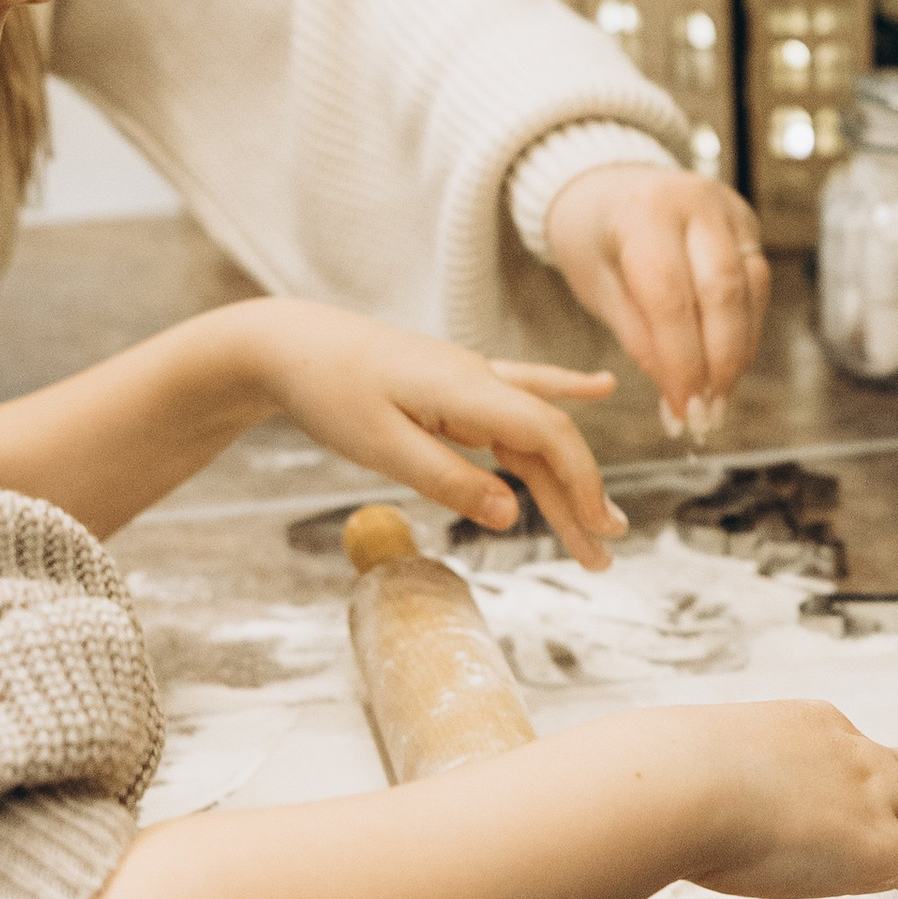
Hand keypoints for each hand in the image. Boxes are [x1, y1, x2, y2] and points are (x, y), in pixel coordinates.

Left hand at [244, 304, 625, 569]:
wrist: (292, 344)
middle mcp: (481, 380)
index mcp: (467, 390)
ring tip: (594, 530)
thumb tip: (508, 514)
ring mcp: (472, 380)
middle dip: (581, 497)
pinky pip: (521, 395)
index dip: (580, 483)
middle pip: (549, 441)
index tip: (598, 530)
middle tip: (605, 555)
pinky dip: (563, 393)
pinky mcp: (457, 386)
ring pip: (534, 433)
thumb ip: (447, 478)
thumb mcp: (381, 447)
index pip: (548, 436)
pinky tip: (600, 388)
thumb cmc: (330, 392)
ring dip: (566, 479)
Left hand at [544, 162, 770, 424]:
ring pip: (750, 290)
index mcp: (644, 213)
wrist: (608, 184)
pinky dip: (745, 330)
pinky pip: (757, 284)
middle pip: (723, 293)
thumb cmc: (595, 240)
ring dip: (738, 353)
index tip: (682, 411)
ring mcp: (728, 209)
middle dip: (719, 364)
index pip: (671, 298)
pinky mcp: (747, 223)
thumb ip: (638, 335)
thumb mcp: (598, 286)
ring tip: (719, 400)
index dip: (681, 362)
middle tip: (708, 415)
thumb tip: (677, 391)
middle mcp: (695, 203)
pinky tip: (728, 366)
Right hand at [673, 700, 897, 898]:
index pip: (849, 753)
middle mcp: (847, 751)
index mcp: (799, 727)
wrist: (676, 784)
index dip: (865, 774)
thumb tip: (624, 798)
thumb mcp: (671, 768)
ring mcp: (870, 795)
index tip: (866, 786)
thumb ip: (671, 784)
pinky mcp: (880, 847)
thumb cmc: (652, 780)